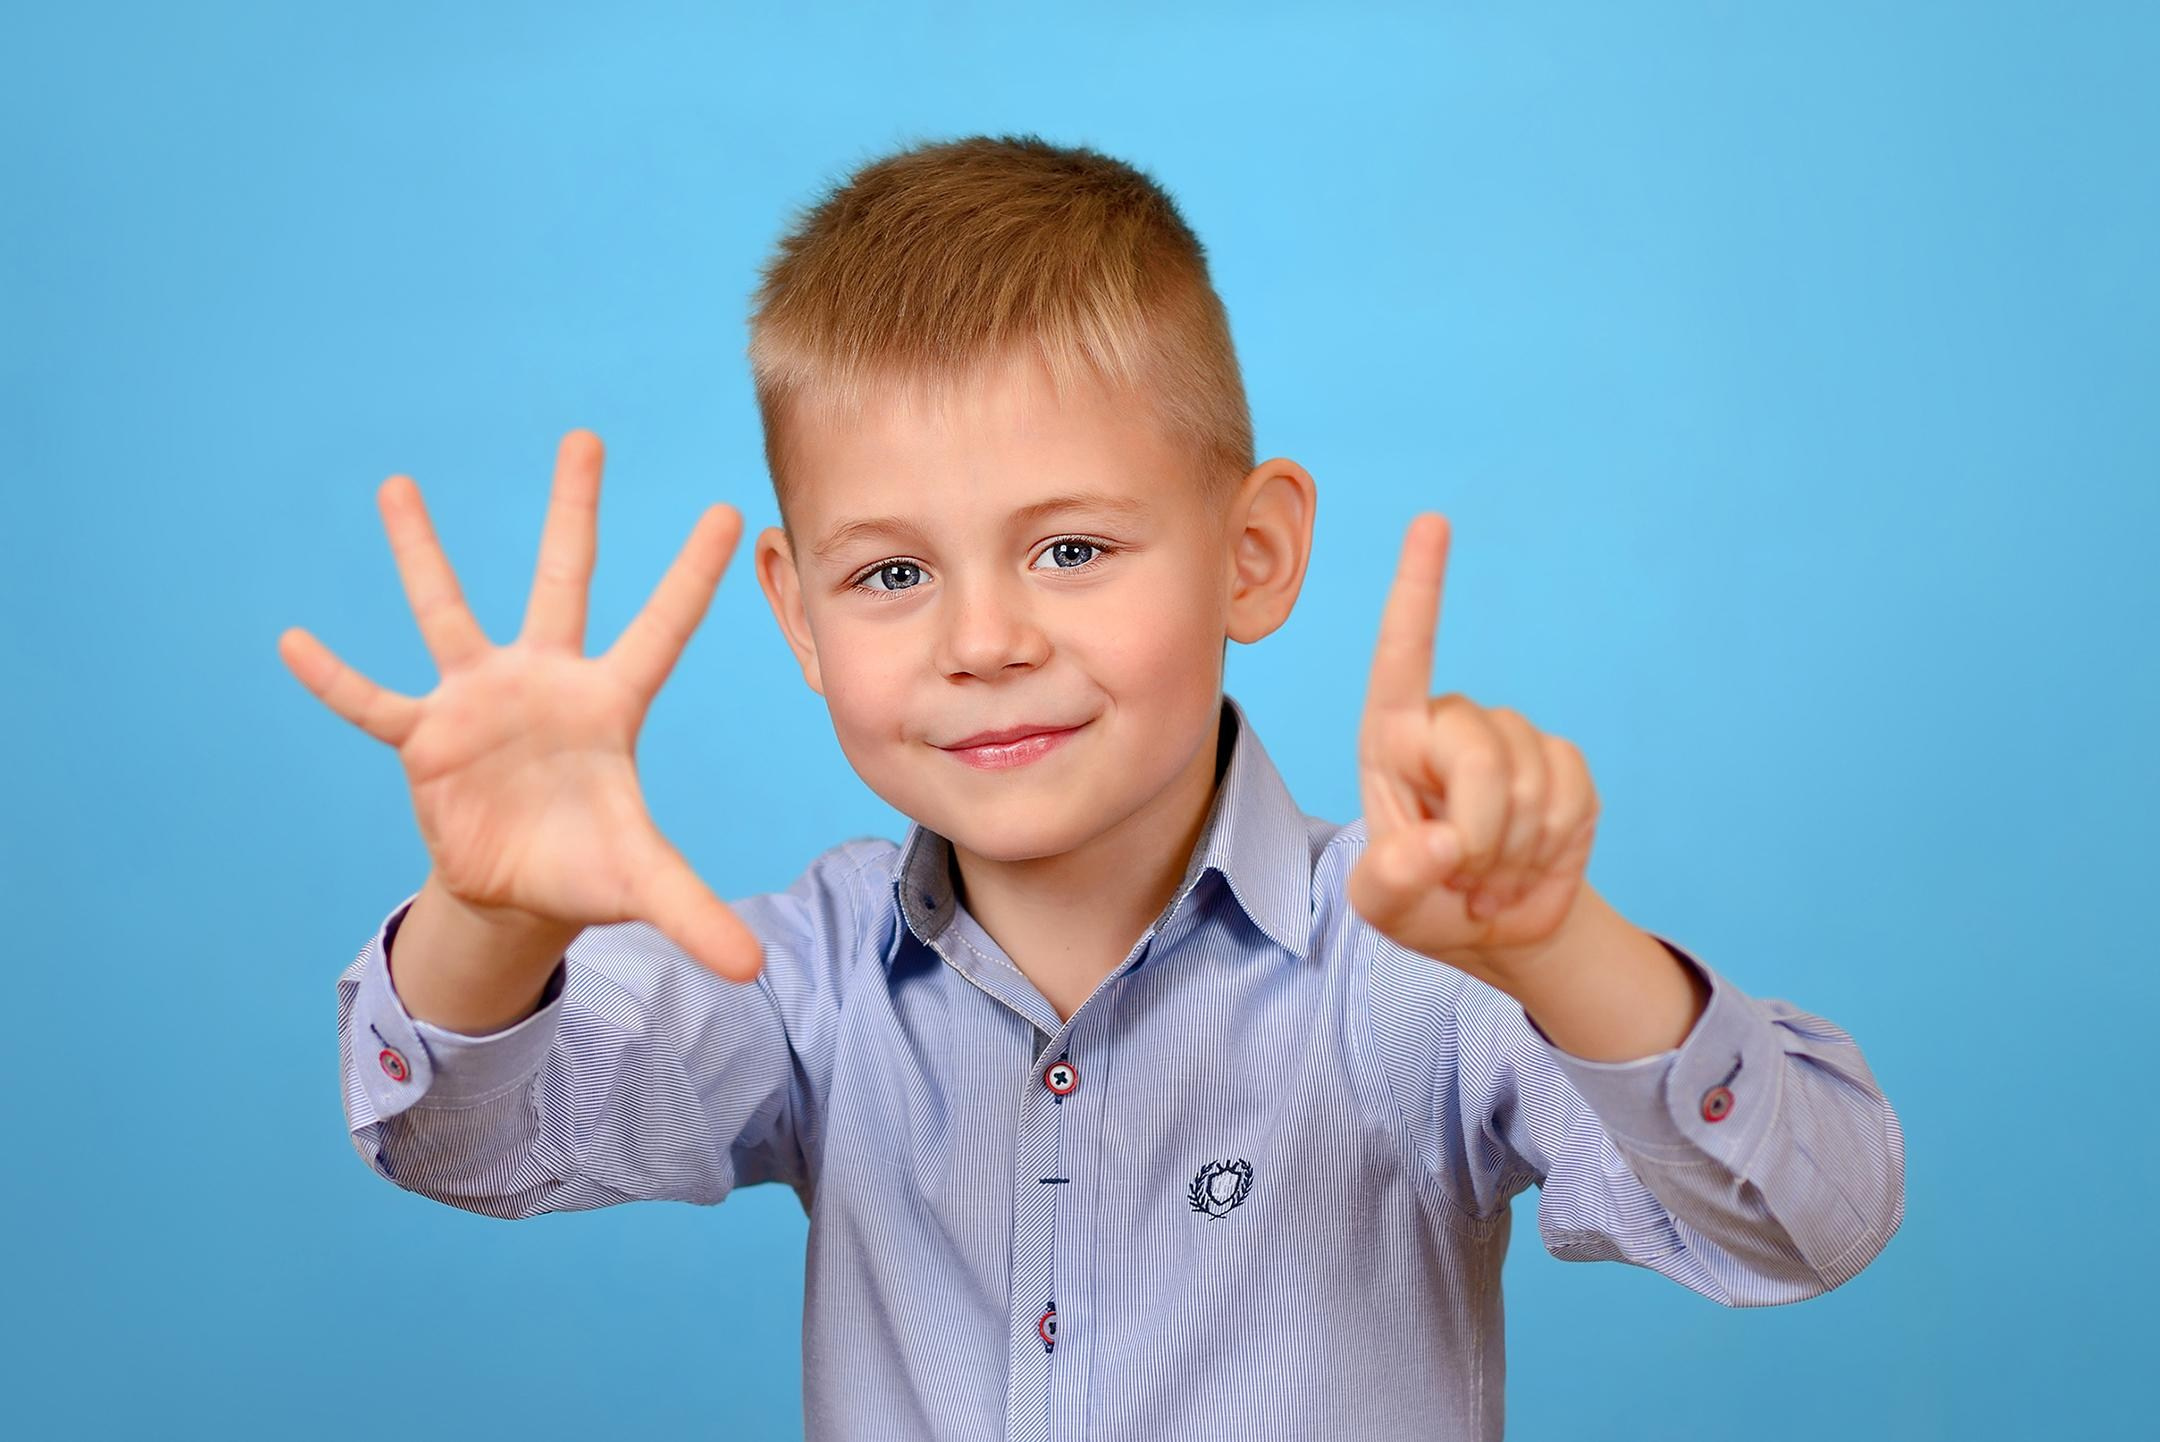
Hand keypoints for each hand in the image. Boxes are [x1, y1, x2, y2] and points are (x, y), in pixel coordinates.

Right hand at [276, 429, 767, 982]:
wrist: (516, 889)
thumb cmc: (586, 866)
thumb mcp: (641, 885)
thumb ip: (693, 913)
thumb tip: (752, 970)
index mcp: (609, 705)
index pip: (660, 630)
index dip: (689, 577)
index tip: (725, 509)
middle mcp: (545, 682)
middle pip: (563, 581)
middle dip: (573, 511)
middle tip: (585, 436)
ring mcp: (480, 701)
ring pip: (450, 611)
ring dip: (423, 553)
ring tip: (398, 486)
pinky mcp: (426, 738)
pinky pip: (375, 701)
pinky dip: (337, 679)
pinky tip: (295, 641)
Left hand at [1345, 514, 1601, 984]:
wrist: (1495, 928)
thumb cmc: (1420, 902)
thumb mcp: (1383, 908)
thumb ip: (1392, 880)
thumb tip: (1439, 845)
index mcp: (1391, 739)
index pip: (1402, 654)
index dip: (1419, 588)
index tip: (1432, 521)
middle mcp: (1451, 725)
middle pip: (1480, 755)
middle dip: (1480, 830)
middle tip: (1465, 876)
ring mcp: (1513, 741)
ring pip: (1529, 780)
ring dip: (1514, 848)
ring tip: (1489, 873)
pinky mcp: (1565, 765)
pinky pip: (1570, 795)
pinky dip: (1551, 845)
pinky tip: (1529, 861)